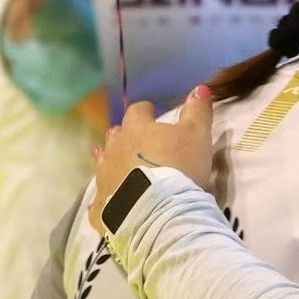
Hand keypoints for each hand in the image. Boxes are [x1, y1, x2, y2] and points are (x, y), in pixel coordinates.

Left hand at [89, 86, 213, 230]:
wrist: (158, 211)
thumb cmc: (179, 168)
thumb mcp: (197, 136)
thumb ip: (197, 111)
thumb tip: (200, 88)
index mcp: (136, 129)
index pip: (137, 111)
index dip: (145, 111)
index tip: (152, 113)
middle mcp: (114, 149)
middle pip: (116, 135)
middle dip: (125, 135)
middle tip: (137, 141)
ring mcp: (104, 177)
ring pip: (103, 163)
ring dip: (111, 161)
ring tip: (118, 166)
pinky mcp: (103, 205)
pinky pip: (99, 200)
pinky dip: (105, 199)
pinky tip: (109, 203)